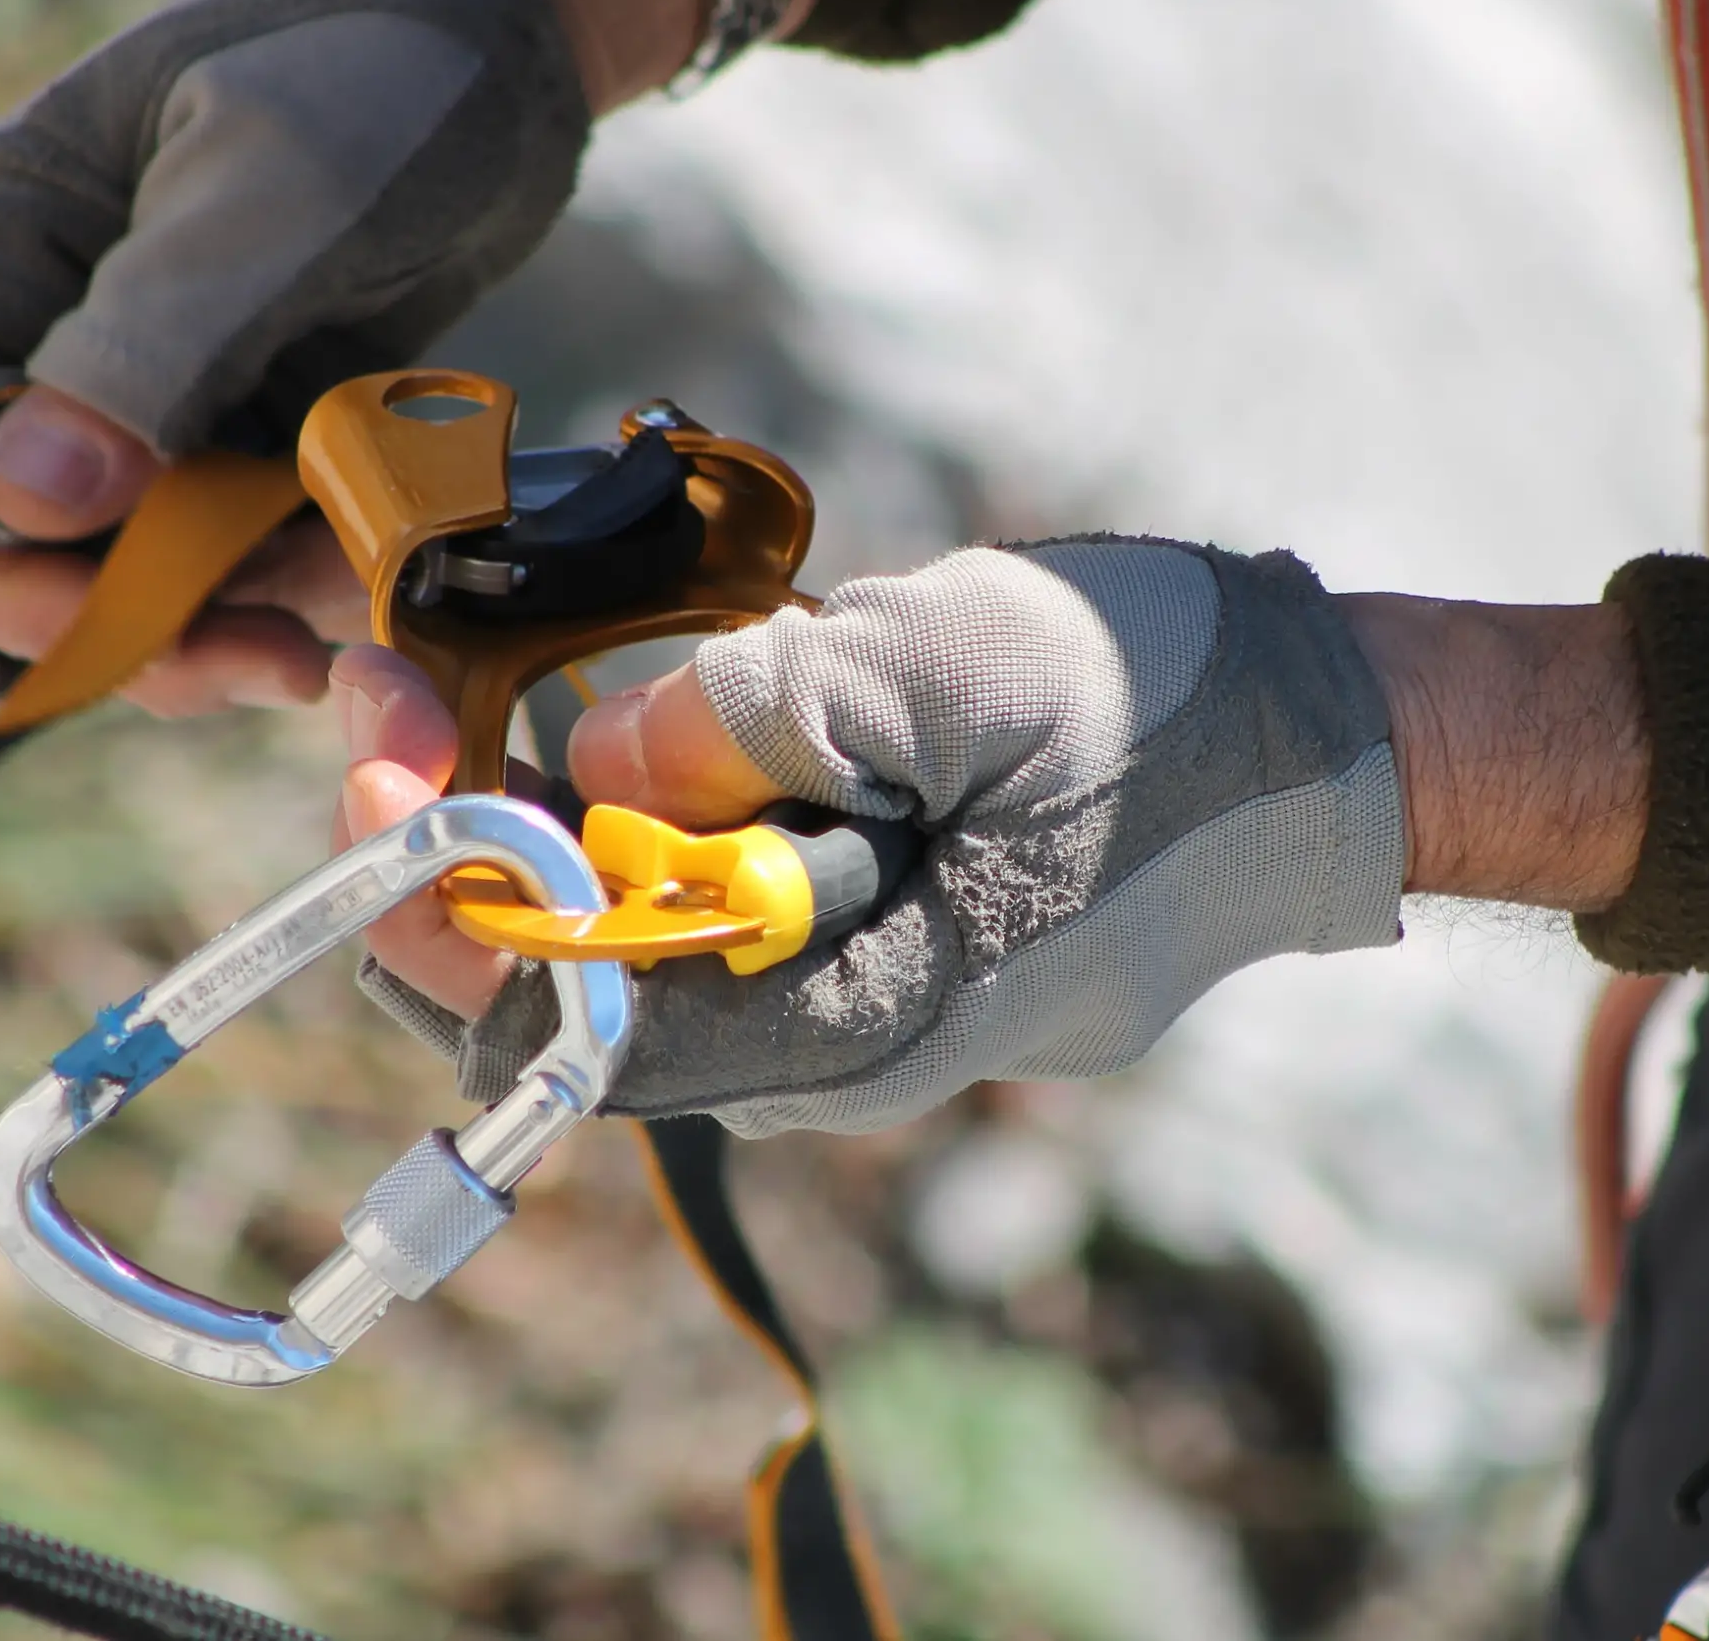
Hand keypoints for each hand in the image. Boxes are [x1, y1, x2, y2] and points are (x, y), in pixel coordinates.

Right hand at [0, 0, 612, 712]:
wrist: (501, 42)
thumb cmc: (366, 72)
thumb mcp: (265, 196)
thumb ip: (150, 348)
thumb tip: (25, 503)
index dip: (3, 573)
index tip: (117, 620)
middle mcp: (50, 343)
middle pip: (30, 555)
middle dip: (133, 627)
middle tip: (258, 658)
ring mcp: (154, 398)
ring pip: (140, 579)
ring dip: (231, 625)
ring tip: (328, 622)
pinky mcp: (249, 430)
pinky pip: (243, 555)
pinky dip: (297, 585)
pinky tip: (368, 581)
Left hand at [349, 539, 1419, 1137]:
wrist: (1328, 743)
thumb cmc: (1170, 710)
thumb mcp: (961, 668)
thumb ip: (766, 718)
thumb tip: (597, 764)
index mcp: (859, 1017)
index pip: (580, 1039)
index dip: (447, 911)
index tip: (380, 767)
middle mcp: (840, 1043)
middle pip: (590, 988)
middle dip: (470, 836)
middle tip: (402, 678)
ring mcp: (865, 995)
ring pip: (651, 936)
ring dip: (556, 811)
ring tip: (507, 666)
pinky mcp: (884, 939)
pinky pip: (728, 897)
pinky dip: (658, 806)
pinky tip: (658, 705)